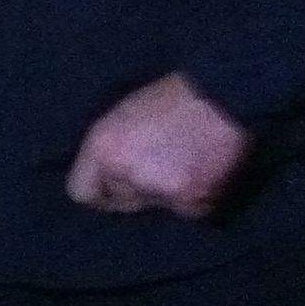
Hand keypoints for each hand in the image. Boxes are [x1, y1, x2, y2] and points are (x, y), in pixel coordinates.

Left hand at [66, 72, 251, 218]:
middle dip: (133, 189)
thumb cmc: (172, 96)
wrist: (223, 95)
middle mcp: (126, 174)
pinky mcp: (192, 203)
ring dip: (165, 192)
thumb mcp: (124, 114)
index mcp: (103, 148)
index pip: (81, 192)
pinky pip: (186, 210)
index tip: (109, 186)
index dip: (97, 189)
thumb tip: (105, 177)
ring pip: (154, 205)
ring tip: (183, 162)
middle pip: (119, 200)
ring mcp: (160, 190)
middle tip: (154, 166)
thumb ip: (111, 149)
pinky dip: (194, 197)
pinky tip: (203, 170)